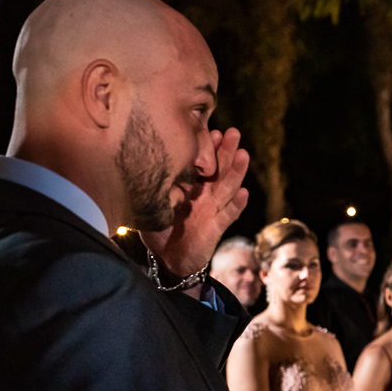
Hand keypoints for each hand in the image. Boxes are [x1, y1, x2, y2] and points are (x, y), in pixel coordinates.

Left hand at [140, 128, 249, 276]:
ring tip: (244, 154)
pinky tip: (243, 193)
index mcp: (191, 188)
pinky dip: (237, 204)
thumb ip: (155, 187)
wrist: (168, 261)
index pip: (202, 164)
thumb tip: (148, 167)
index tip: (210, 130)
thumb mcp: (153, 204)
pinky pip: (228, 215)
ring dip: (236, 172)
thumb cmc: (160, 231)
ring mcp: (213, 211)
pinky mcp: (216, 228)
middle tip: (234, 132)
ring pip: (227, 188)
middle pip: (219, 171)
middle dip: (227, 152)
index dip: (208, 148)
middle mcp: (205, 196)